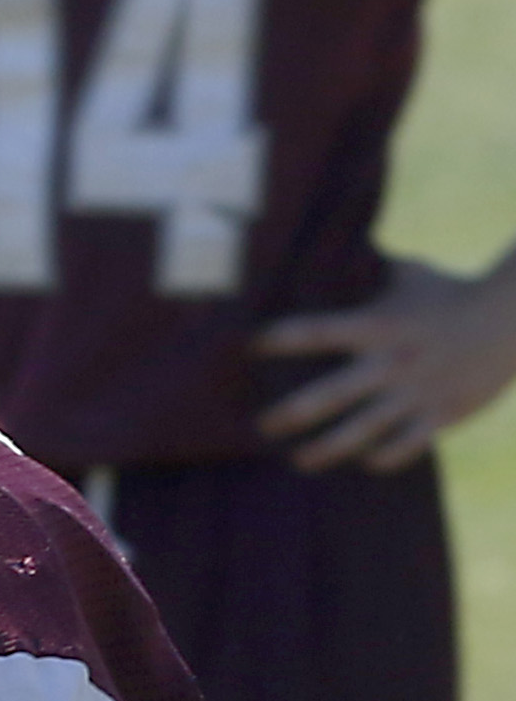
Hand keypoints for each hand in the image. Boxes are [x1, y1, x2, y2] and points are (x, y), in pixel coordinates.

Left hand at [252, 257, 515, 472]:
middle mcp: (394, 362)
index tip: (248, 346)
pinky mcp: (444, 414)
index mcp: (379, 325)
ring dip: (326, 449)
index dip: (281, 338)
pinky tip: (364, 461)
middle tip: (260, 426)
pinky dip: (383, 457)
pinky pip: (407, 446)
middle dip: (290, 414)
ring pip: (363, 431)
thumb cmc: (452, 291)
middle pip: (330, 395)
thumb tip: (331, 239)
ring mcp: (418, 392)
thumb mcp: (408, 273)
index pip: (317, 331)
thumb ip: (368, 266)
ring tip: (298, 460)